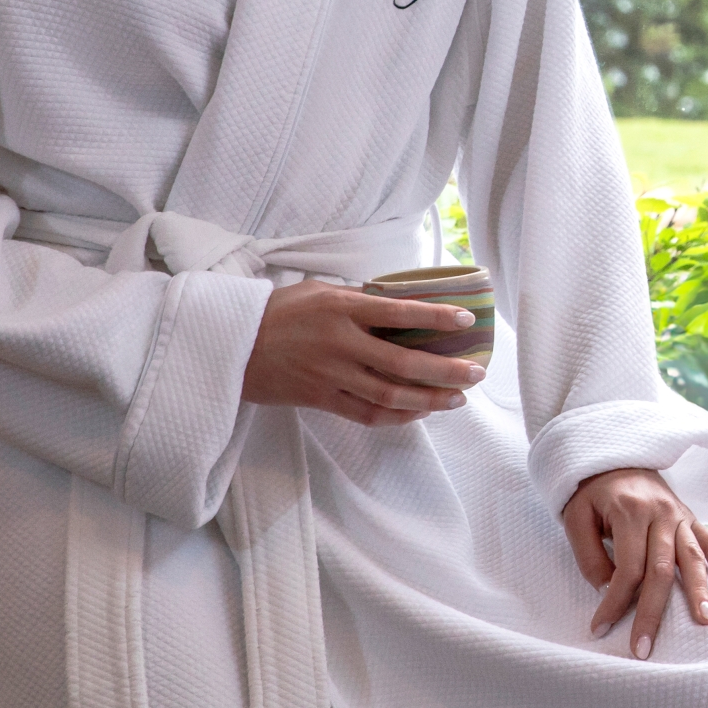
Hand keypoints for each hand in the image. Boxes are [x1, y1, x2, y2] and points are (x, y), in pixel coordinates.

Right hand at [239, 279, 483, 425]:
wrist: (231, 345)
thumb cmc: (279, 311)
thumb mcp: (319, 291)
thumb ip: (359, 299)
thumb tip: (400, 304)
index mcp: (341, 308)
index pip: (398, 312)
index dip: (435, 318)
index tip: (466, 320)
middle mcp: (340, 343)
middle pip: (403, 362)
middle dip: (445, 370)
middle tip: (476, 373)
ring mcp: (330, 374)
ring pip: (389, 394)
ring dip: (429, 399)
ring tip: (457, 398)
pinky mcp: (320, 399)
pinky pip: (366, 413)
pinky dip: (397, 416)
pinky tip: (419, 412)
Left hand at [563, 468, 707, 659]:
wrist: (617, 458)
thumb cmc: (592, 494)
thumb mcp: (576, 518)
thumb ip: (589, 556)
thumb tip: (608, 591)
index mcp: (630, 512)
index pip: (628, 568)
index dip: (614, 602)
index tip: (600, 629)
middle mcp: (662, 514)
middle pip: (662, 570)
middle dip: (653, 613)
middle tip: (644, 649)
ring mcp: (681, 516)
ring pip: (693, 559)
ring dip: (698, 592)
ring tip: (704, 622)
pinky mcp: (693, 518)